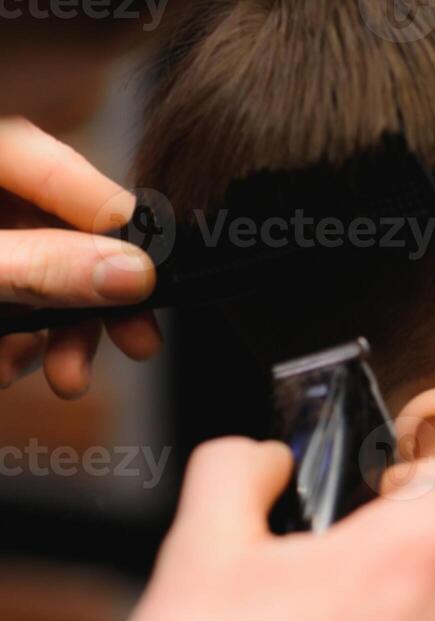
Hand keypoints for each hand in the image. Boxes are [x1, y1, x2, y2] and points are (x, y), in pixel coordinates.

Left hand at [0, 117, 159, 396]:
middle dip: (89, 299)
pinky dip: (9, 329)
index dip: (119, 226)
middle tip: (134, 343)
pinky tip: (8, 365)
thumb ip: (45, 268)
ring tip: (63, 377)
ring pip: (29, 265)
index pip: (64, 168)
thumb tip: (133, 272)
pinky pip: (0, 285)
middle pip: (54, 226)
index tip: (158, 274)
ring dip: (49, 331)